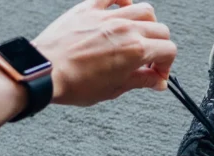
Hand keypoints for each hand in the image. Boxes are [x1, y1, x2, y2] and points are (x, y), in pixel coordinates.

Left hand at [33, 0, 176, 105]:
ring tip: (139, 37)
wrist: (45, 73)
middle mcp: (125, 29)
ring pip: (144, 9)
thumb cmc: (76, 84)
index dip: (166, 66)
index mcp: (135, 51)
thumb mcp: (115, 89)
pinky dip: (123, 1)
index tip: (156, 75)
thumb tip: (157, 81)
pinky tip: (123, 11)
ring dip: (147, 24)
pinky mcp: (89, 9)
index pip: (168, 50)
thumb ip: (141, 81)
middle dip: (160, 47)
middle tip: (149, 61)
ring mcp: (107, 16)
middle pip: (160, 29)